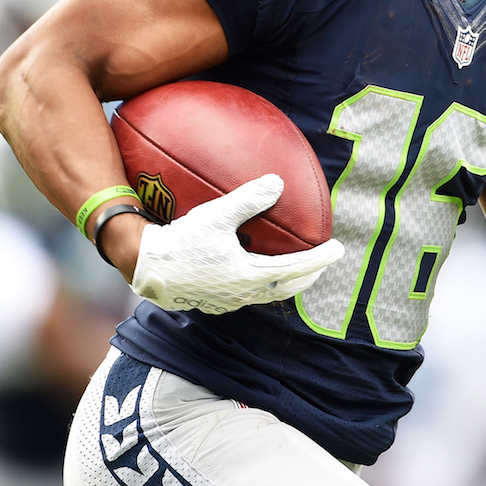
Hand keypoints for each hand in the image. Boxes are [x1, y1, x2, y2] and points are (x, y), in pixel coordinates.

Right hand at [131, 174, 343, 313]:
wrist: (146, 268)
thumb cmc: (181, 241)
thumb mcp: (216, 215)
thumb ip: (248, 199)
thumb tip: (277, 183)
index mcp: (250, 276)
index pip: (296, 269)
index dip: (320, 259)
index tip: (339, 249)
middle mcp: (243, 294)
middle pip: (286, 288)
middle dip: (308, 276)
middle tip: (322, 262)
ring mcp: (227, 301)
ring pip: (267, 294)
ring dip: (286, 282)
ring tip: (293, 269)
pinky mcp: (213, 301)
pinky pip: (247, 294)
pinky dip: (262, 283)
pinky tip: (252, 270)